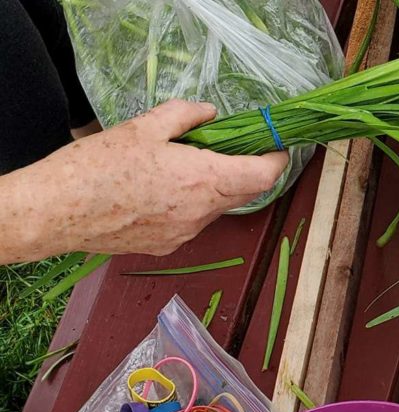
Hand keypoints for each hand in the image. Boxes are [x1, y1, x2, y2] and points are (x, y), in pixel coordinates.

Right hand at [3, 99, 286, 259]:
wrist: (57, 212)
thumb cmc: (98, 167)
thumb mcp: (144, 127)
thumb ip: (185, 116)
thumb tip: (211, 114)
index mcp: (203, 180)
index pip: (264, 176)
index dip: (277, 160)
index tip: (276, 146)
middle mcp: (202, 213)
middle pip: (244, 193)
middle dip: (246, 170)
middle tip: (232, 148)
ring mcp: (186, 233)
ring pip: (216, 208)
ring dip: (213, 188)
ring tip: (183, 166)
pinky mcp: (167, 246)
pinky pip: (192, 222)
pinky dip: (190, 204)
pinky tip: (160, 191)